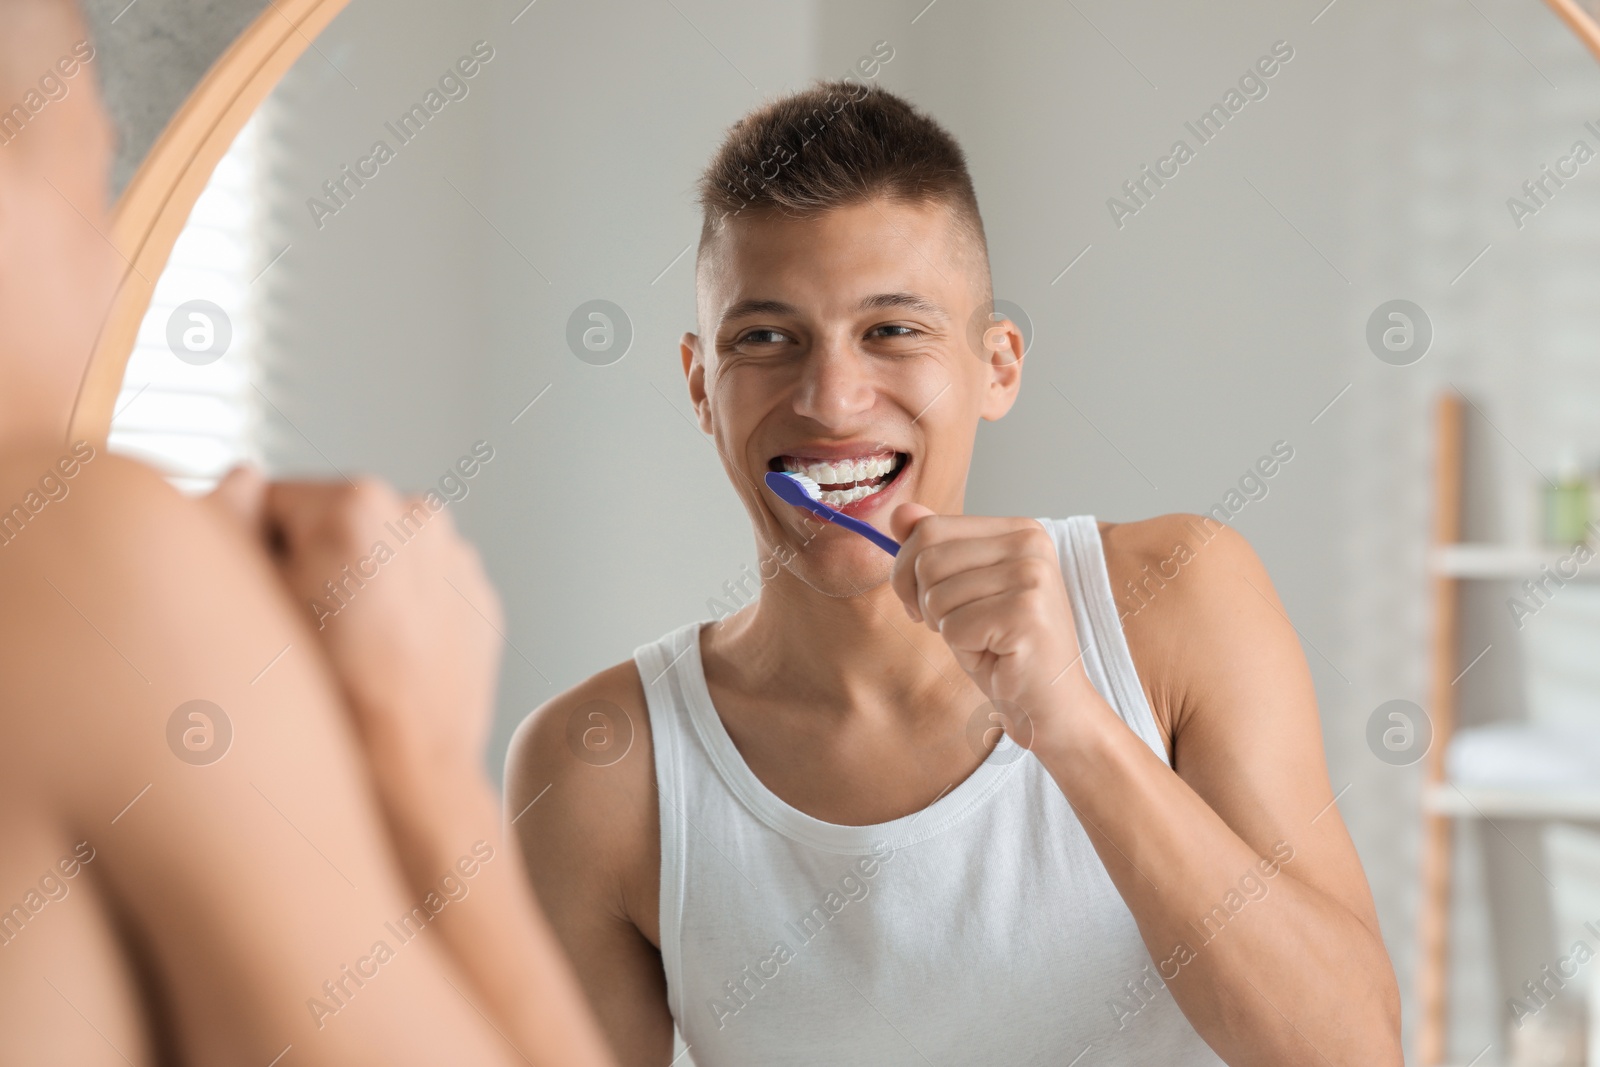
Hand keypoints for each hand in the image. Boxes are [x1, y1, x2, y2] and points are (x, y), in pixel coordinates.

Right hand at [208, 467, 502, 784]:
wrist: (406, 776)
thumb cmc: (325, 702)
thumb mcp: (250, 604)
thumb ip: (229, 519)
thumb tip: (240, 480)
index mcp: (357, 503)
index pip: (274, 500)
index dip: (253, 552)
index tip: (261, 600)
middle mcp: (420, 516)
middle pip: (333, 523)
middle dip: (311, 565)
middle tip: (301, 632)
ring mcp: (457, 557)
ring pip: (379, 556)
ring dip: (356, 585)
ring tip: (343, 651)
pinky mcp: (478, 598)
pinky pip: (421, 588)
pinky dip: (398, 611)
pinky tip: (380, 660)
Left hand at [889, 503, 1095, 742]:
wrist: (1050, 704)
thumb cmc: (1005, 649)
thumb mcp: (962, 590)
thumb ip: (935, 547)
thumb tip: (901, 511)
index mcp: (1019, 529)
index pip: (930, 528)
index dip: (908, 570)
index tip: (926, 601)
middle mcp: (1031, 543)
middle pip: (927, 558)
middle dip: (924, 602)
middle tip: (959, 627)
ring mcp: (1032, 576)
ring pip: (936, 594)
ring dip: (948, 628)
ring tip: (984, 640)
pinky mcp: (1026, 614)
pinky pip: (954, 627)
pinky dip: (964, 650)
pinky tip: (995, 655)